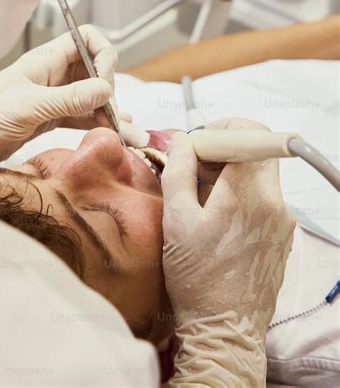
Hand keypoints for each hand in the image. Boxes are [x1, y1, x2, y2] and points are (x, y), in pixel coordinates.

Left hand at [0, 25, 120, 165]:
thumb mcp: (28, 106)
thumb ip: (68, 98)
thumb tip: (106, 89)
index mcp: (45, 59)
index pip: (85, 38)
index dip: (102, 54)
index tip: (106, 81)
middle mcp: (53, 74)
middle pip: (95, 70)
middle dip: (112, 90)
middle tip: (116, 116)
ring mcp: (53, 97)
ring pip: (92, 97)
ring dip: (112, 113)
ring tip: (131, 135)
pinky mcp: (51, 119)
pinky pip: (83, 116)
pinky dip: (99, 125)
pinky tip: (115, 134)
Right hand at [162, 118, 294, 386]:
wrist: (224, 328)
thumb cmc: (197, 278)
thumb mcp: (176, 219)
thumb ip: (178, 170)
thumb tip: (182, 140)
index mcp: (247, 193)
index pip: (248, 132)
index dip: (220, 129)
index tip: (198, 143)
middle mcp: (274, 202)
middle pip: (255, 151)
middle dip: (223, 150)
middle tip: (195, 167)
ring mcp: (282, 219)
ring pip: (259, 174)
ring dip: (230, 173)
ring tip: (201, 196)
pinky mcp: (282, 234)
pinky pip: (263, 198)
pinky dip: (241, 195)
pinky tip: (216, 218)